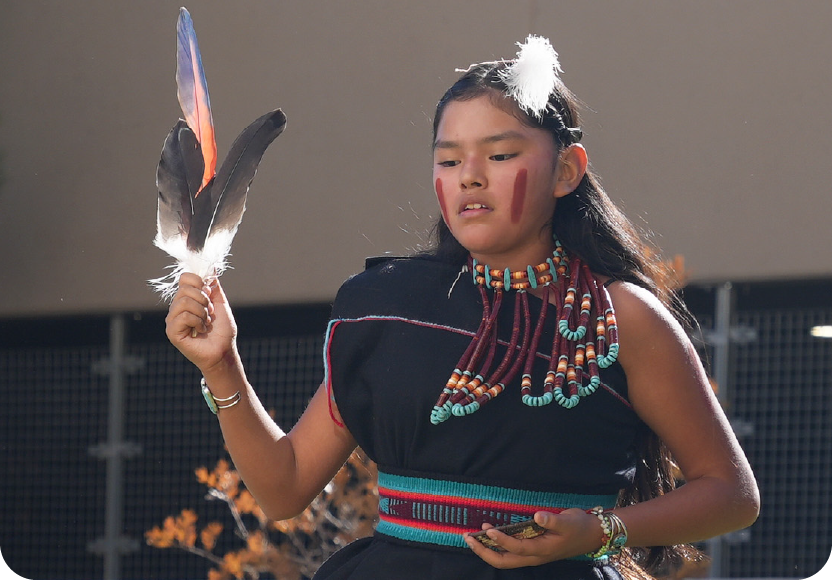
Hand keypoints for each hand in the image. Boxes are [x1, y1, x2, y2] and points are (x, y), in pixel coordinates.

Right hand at [165, 273, 238, 372]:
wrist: (223, 351)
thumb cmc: (222, 331)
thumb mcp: (220, 303)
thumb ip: (214, 285)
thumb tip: (212, 265)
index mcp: (187, 299)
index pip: (186, 278)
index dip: (200, 283)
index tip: (210, 295)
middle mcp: (177, 308)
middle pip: (185, 288)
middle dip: (204, 300)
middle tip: (209, 313)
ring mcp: (173, 320)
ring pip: (185, 302)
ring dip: (202, 312)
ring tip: (206, 323)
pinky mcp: (172, 331)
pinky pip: (184, 316)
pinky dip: (198, 322)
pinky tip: (200, 330)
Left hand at [464, 509, 603, 568]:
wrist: (591, 535)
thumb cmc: (578, 527)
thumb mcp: (568, 521)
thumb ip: (552, 520)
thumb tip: (537, 516)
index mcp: (541, 550)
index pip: (516, 548)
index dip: (501, 540)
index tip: (488, 529)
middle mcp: (533, 557)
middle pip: (503, 562)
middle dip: (483, 551)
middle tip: (467, 537)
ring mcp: (532, 556)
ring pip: (504, 560)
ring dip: (487, 550)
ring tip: (472, 536)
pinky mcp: (532, 551)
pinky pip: (509, 554)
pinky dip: (496, 546)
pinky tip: (489, 533)